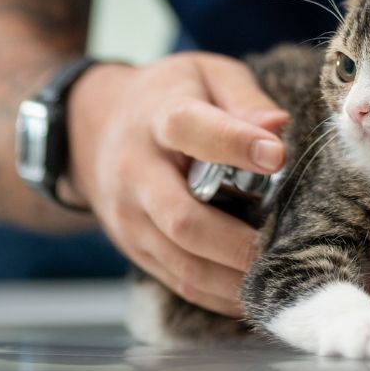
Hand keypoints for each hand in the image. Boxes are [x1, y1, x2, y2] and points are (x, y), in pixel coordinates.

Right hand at [65, 52, 288, 317]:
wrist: (88, 126)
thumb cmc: (166, 96)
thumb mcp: (205, 75)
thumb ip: (244, 99)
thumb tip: (278, 128)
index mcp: (158, 117)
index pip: (190, 129)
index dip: (235, 143)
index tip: (277, 156)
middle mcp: (137, 171)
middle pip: (182, 218)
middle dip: (236, 242)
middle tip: (281, 245)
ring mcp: (129, 216)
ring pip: (181, 263)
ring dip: (232, 279)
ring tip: (275, 276)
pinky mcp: (132, 246)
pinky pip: (177, 282)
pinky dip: (218, 295)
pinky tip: (251, 293)